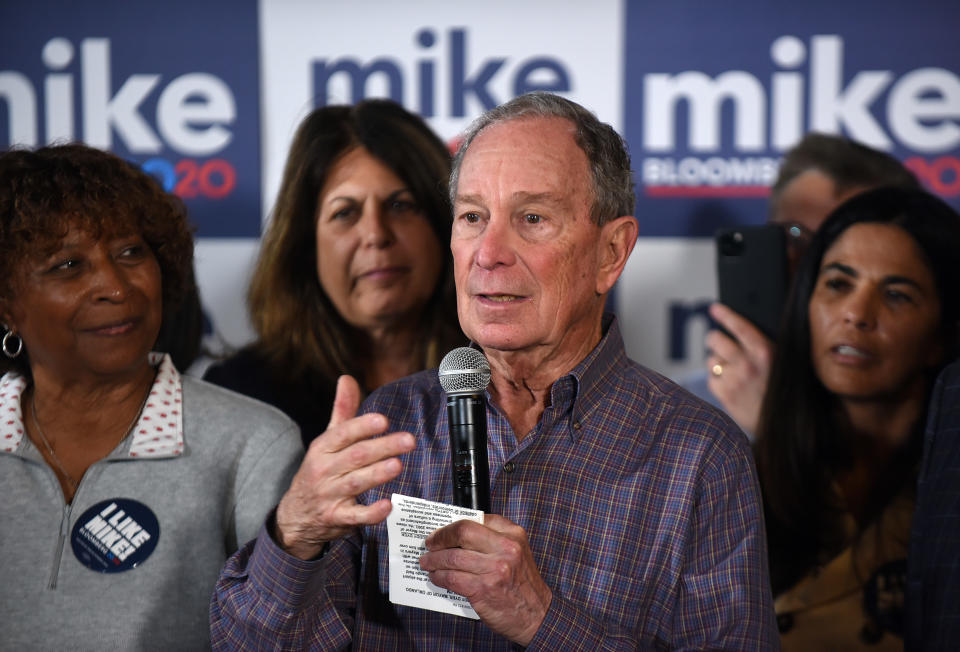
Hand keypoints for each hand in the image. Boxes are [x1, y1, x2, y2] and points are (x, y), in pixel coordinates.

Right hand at [275, 375, 414, 559]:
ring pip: (355, 483)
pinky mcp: (337, 518)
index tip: (383, 420)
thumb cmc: (319, 471)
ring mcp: (330, 495)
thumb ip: (342, 411)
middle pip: (355, 456)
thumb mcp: (326, 441)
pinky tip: (387, 505)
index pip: (342, 434)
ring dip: (377, 474)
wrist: (296, 515)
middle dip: (382, 447)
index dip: (362, 426)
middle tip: (408, 440)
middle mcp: (324, 470)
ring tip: (397, 465)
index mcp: (322, 448)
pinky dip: (371, 512)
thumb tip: (347, 378)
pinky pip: (355, 516)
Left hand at [420, 514, 551, 645]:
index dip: (452, 525)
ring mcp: (495, 569)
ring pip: (453, 557)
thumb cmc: (522, 584)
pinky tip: (436, 577)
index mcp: (513, 534)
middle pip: (462, 532)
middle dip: (440, 538)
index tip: (441, 532)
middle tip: (429, 544)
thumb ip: (493, 539)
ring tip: (427, 562)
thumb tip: (456, 535)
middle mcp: (506, 548)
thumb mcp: (517, 552)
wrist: (537, 615)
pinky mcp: (483, 589)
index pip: (476, 520)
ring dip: (434, 560)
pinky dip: (440, 577)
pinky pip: (452, 579)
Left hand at [705, 303, 773, 434]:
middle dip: (715, 340)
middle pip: (715, 340)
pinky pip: (711, 377)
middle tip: (719, 343)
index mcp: (765, 353)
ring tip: (734, 373)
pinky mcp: (723, 394)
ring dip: (718, 363)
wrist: (782, 424)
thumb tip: (740, 329)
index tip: (715, 308)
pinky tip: (732, 386)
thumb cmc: (781, 391)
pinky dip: (717, 379)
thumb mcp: (781, 364)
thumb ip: (763, 347)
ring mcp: (733, 380)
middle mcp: (747, 365)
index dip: (726, 315)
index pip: (740, 327)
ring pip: (711, 360)